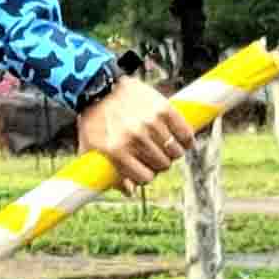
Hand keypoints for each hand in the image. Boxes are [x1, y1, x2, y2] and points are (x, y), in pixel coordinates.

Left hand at [75, 77, 201, 183]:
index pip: (145, 178)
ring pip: (175, 152)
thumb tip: (130, 192)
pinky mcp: (163, 109)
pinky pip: (185, 133)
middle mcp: (135, 138)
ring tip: (167, 148)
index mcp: (116, 151)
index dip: (146, 177)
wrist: (98, 86)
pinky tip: (184, 141)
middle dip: (159, 164)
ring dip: (173, 153)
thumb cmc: (93, 120)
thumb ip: (107, 171)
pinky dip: (187, 140)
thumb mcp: (91, 148)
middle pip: (162, 166)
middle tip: (155, 157)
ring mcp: (150, 123)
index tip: (145, 171)